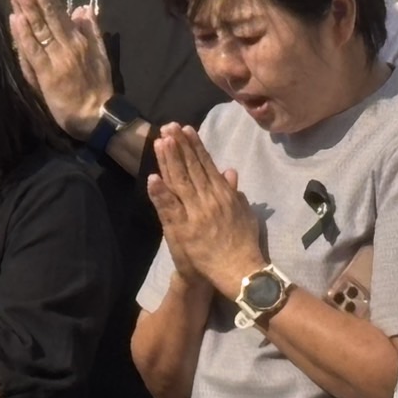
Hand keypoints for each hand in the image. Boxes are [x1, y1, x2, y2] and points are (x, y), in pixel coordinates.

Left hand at [8, 0, 112, 138]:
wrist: (97, 116)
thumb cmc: (97, 87)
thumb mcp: (100, 55)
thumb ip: (91, 31)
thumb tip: (83, 7)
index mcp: (79, 38)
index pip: (59, 9)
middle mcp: (68, 44)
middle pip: (48, 13)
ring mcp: (57, 58)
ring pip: (39, 28)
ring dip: (27, 6)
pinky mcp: (47, 75)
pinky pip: (34, 51)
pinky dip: (24, 35)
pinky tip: (16, 19)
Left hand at [152, 123, 263, 296]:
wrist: (239, 271)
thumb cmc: (243, 242)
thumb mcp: (244, 212)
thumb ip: (235, 191)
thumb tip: (230, 170)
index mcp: (223, 194)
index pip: (205, 165)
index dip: (194, 146)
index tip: (185, 129)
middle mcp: (209, 199)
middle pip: (190, 168)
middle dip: (179, 146)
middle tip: (168, 126)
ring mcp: (195, 213)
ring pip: (179, 182)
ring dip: (169, 160)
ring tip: (160, 141)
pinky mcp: (183, 229)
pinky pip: (170, 208)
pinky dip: (161, 193)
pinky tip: (153, 177)